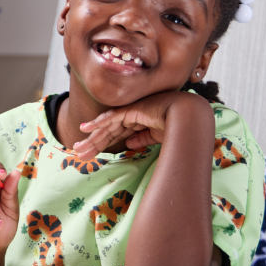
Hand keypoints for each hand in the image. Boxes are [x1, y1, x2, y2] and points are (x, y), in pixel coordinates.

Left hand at [73, 92, 208, 159]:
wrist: (187, 117)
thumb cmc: (176, 126)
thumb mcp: (156, 137)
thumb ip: (142, 139)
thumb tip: (129, 145)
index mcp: (137, 122)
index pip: (115, 135)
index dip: (102, 145)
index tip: (90, 155)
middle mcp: (130, 116)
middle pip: (107, 132)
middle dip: (92, 144)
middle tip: (78, 155)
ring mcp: (129, 112)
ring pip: (105, 128)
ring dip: (91, 139)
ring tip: (78, 148)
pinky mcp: (130, 111)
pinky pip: (111, 118)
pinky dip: (98, 123)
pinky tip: (85, 129)